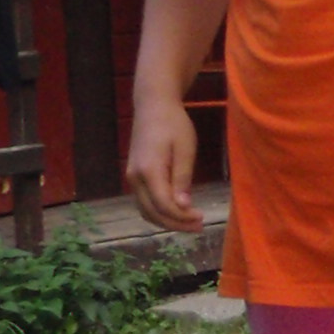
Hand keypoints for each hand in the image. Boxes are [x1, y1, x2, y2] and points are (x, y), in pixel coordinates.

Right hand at [123, 101, 205, 233]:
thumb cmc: (174, 124)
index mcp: (148, 171)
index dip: (183, 217)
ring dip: (167, 221)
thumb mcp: (185, 150)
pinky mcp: (134, 176)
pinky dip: (159, 212)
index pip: (164, 205)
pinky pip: (144, 202)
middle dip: (176, 224)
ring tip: (190, 223)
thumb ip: (182, 179)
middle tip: (199, 226)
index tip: (202, 218)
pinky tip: (177, 212)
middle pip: (153, 213)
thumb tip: (182, 206)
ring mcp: (131, 178)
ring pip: (146, 211)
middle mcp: (134, 178)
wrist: (153, 106)